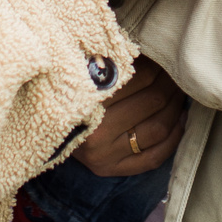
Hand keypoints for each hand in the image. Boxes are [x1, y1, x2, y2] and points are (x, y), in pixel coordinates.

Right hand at [77, 56, 186, 175]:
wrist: (40, 128)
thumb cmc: (68, 93)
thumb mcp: (83, 74)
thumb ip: (113, 64)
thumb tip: (151, 50)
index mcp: (89, 102)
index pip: (139, 79)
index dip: (158, 68)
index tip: (164, 60)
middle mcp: (96, 135)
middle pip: (152, 103)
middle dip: (170, 86)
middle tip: (176, 75)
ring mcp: (105, 156)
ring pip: (157, 130)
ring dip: (176, 109)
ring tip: (180, 95)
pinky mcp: (112, 171)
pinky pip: (153, 158)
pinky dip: (173, 139)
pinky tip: (180, 121)